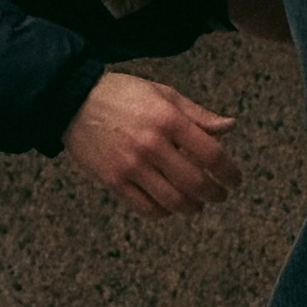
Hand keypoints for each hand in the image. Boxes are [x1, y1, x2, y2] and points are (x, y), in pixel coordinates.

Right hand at [63, 72, 240, 215]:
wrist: (72, 101)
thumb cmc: (122, 94)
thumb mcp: (163, 94)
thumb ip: (197, 114)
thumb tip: (230, 127)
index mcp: (168, 119)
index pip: (211, 154)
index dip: (229, 172)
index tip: (234, 180)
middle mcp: (152, 145)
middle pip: (195, 183)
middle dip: (214, 194)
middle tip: (219, 195)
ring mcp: (131, 166)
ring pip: (173, 201)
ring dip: (192, 207)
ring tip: (197, 205)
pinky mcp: (113, 181)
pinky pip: (146, 208)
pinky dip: (164, 212)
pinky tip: (169, 207)